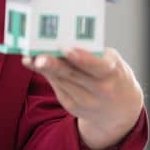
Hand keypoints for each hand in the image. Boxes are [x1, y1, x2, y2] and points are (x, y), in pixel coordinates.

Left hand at [24, 47, 144, 149]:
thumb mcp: (111, 62)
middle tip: (39, 57)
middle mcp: (100, 89)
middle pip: (74, 75)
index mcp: (112, 73)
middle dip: (54, 65)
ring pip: (61, 80)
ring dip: (43, 68)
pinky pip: (56, 87)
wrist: (119, 108)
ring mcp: (86, 100)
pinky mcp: (72, 105)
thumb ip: (91, 53)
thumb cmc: (112, 75)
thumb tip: (62, 42)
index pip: (97, 66)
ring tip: (30, 57)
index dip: (81, 58)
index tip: (66, 49)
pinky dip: (45, 74)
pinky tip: (33, 64)